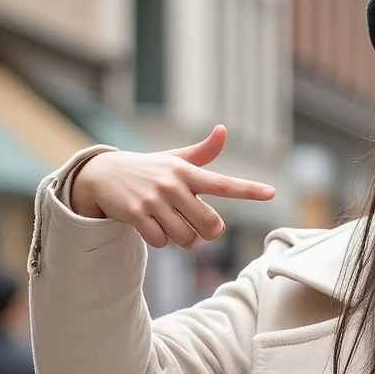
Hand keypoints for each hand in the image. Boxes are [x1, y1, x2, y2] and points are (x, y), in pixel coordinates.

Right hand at [68, 128, 275, 249]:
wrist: (103, 174)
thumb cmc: (149, 169)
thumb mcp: (175, 159)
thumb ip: (203, 152)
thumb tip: (223, 131)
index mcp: (187, 171)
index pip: (224, 184)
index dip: (248, 190)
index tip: (272, 193)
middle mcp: (173, 184)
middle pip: (210, 226)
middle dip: (207, 234)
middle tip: (196, 227)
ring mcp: (154, 199)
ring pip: (187, 239)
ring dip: (183, 240)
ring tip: (171, 225)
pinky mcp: (137, 214)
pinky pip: (162, 242)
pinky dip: (161, 241)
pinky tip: (152, 226)